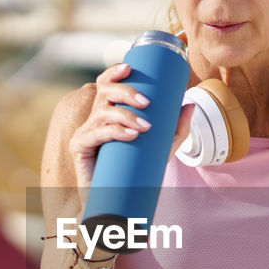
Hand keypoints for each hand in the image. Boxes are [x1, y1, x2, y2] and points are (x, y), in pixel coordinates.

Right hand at [68, 62, 195, 191]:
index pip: (107, 84)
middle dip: (126, 92)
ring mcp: (85, 132)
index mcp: (109, 112)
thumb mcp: (162, 148)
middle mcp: (95, 118)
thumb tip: (189, 105)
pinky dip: (115, 132)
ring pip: (103, 112)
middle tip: (147, 103)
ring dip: (125, 115)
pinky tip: (130, 134)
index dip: (114, 72)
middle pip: (105, 92)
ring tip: (145, 126)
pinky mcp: (79, 147)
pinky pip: (96, 134)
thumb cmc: (136, 172)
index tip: (130, 67)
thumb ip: (176, 128)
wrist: (117, 200)